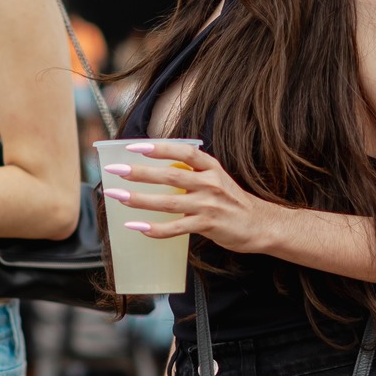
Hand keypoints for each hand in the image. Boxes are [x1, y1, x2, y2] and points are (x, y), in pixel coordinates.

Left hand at [100, 139, 272, 252]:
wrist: (259, 224)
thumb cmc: (231, 201)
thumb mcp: (216, 178)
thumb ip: (191, 173)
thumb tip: (156, 170)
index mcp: (211, 167)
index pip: (184, 152)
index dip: (159, 148)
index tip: (135, 146)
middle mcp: (210, 183)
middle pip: (170, 176)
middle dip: (139, 173)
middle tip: (116, 171)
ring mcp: (209, 205)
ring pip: (169, 202)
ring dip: (140, 200)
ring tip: (119, 197)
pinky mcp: (208, 225)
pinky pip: (176, 228)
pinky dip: (156, 229)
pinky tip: (138, 227)